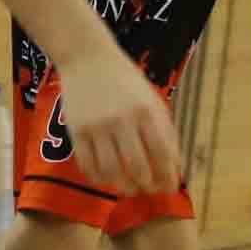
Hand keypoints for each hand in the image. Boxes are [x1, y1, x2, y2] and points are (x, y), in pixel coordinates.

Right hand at [58, 41, 184, 194]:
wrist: (88, 58)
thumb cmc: (126, 83)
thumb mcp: (153, 101)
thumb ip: (165, 133)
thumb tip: (175, 170)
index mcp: (147, 111)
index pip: (162, 154)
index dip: (168, 177)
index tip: (170, 188)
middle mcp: (122, 120)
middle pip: (138, 168)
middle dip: (147, 186)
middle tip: (150, 191)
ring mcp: (97, 126)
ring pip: (111, 172)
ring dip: (123, 187)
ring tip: (130, 189)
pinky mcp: (76, 131)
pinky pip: (88, 166)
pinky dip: (99, 180)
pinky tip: (108, 180)